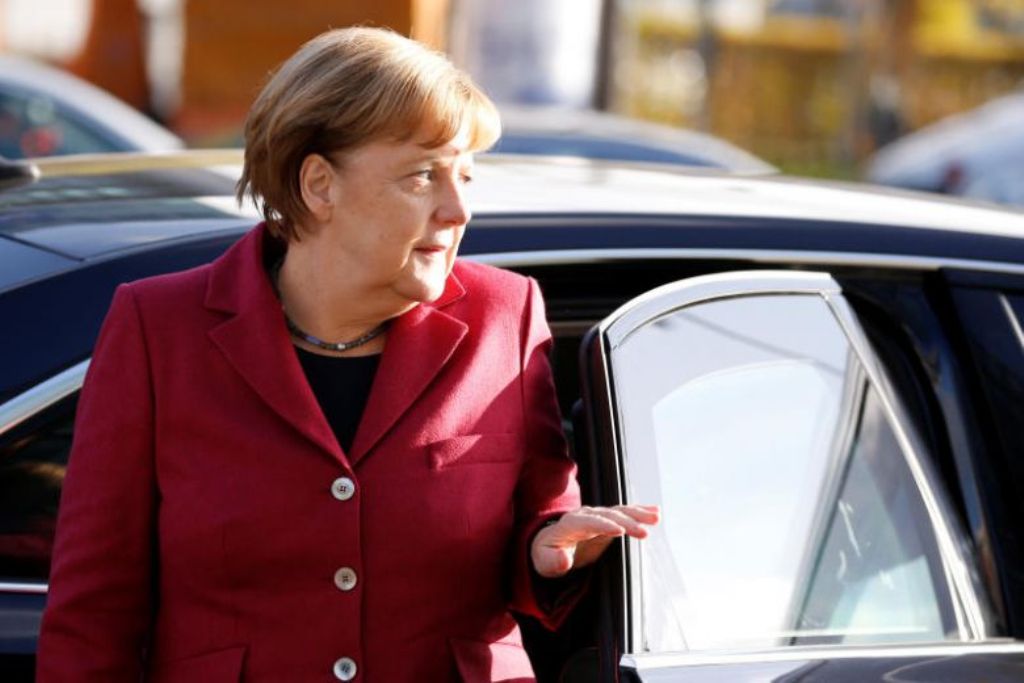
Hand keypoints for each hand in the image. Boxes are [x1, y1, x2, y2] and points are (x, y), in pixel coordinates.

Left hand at [530, 505, 659, 577]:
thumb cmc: (546, 555)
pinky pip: (624, 515)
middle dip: (626, 522)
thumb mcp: (544, 562)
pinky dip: (639, 512)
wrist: (549, 546)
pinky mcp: (607, 521)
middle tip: (644, 532)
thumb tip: (564, 560)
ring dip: (637, 514)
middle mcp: (585, 516)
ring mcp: (597, 517)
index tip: (619, 531)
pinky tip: (655, 512)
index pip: (588, 522)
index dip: (603, 525)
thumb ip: (553, 561)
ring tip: (656, 517)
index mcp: (569, 524)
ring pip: (619, 511)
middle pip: (608, 515)